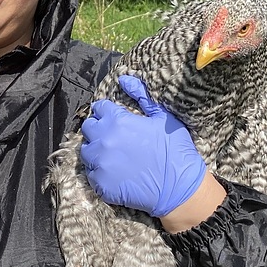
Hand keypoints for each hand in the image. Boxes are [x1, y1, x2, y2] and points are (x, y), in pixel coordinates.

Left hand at [80, 75, 206, 216]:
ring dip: (95, 150)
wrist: (180, 187)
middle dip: (98, 129)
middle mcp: (104, 140)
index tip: (115, 118)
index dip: (107, 112)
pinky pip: (90, 174)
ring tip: (112, 154)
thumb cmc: (175, 150)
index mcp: (117, 121)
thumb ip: (141, 95)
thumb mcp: (163, 117)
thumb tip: (124, 78)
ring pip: (86, 151)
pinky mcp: (100, 184)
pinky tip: (114, 172)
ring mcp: (100, 163)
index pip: (99, 108)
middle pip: (88, 127)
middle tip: (113, 136)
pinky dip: (99, 172)